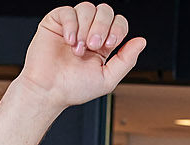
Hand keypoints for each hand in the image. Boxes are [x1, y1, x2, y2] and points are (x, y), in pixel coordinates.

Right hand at [17, 4, 145, 111]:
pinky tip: (69, 41)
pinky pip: (68, 11)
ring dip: (85, 28)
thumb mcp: (107, 79)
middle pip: (105, 11)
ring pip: (88, 8)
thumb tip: (141, 42)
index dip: (117, 29)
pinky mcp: (55, 22)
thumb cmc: (73, 88)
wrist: (48, 92)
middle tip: (93, 46)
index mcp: (102, 44)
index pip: (118, 23)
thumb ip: (126, 60)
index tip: (108, 45)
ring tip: (78, 49)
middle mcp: (88, 32)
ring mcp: (72, 26)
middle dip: (102, 26)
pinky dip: (71, 25)